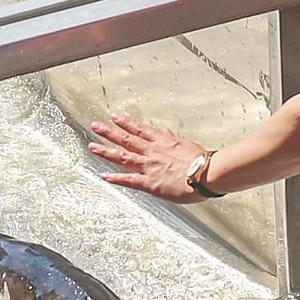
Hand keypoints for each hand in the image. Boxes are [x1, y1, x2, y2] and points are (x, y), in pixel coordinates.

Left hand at [88, 112, 206, 202]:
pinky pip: (129, 180)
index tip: (115, 116)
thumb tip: (165, 132)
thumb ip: (172, 139)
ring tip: (92, 147)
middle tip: (96, 126)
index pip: (140, 129)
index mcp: (162, 141)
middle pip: (126, 140)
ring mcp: (149, 167)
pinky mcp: (150, 183)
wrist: (206, 173)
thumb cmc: (201, 160)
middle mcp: (152, 152)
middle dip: (110, 132)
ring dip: (106, 151)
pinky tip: (104, 176)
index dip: (126, 122)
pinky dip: (116, 178)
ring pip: (123, 157)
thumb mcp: (186, 144)